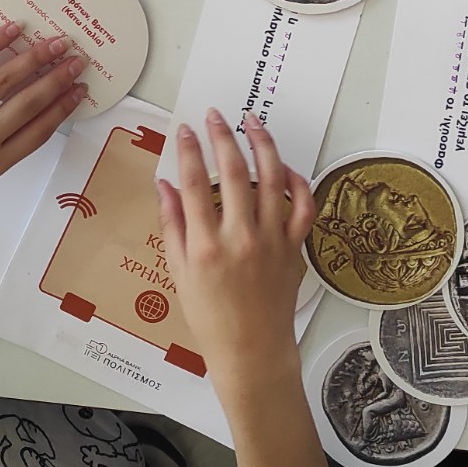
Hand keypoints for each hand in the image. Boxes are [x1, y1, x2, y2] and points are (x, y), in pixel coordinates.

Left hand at [0, 21, 84, 209]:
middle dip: (58, 77)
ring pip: (8, 79)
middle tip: (76, 59)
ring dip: (36, 57)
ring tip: (55, 43)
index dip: (63, 108)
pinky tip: (13, 30)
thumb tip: (27, 109)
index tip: (79, 90)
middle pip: (30, 102)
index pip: (38, 131)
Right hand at [157, 111, 312, 385]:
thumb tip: (164, 185)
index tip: (185, 129)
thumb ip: (171, 225)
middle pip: (233, 171)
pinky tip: (284, 167)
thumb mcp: (178, 273)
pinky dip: (298, 182)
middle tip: (215, 115)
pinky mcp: (294, 247)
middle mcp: (241, 237)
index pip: (195, 182)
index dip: (188, 149)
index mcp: (206, 245)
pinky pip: (303, 205)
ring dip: (262, 144)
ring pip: (272, 178)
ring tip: (251, 123)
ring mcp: (272, 240)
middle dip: (222, 136)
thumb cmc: (211, 318)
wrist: (252, 351)